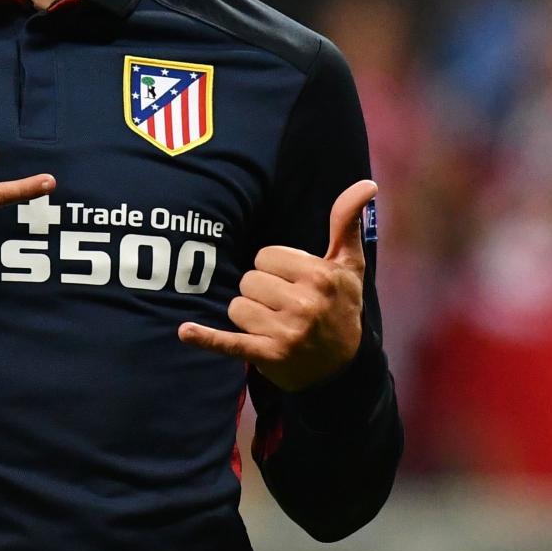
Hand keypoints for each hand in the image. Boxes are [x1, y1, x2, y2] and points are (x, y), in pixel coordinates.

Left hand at [178, 180, 376, 391]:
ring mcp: (286, 332)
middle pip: (248, 280)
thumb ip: (347, 222)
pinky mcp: (268, 355)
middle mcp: (304, 304)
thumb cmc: (341, 305)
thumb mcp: (348, 265)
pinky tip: (185, 332)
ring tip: (274, 324)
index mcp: (320, 276)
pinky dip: (206, 338)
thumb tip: (366, 183)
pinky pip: (230, 342)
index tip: (293, 282)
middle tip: (285, 306)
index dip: (274, 267)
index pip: (265, 256)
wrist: (344, 367)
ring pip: (236, 306)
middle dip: (260, 291)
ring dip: (248, 315)